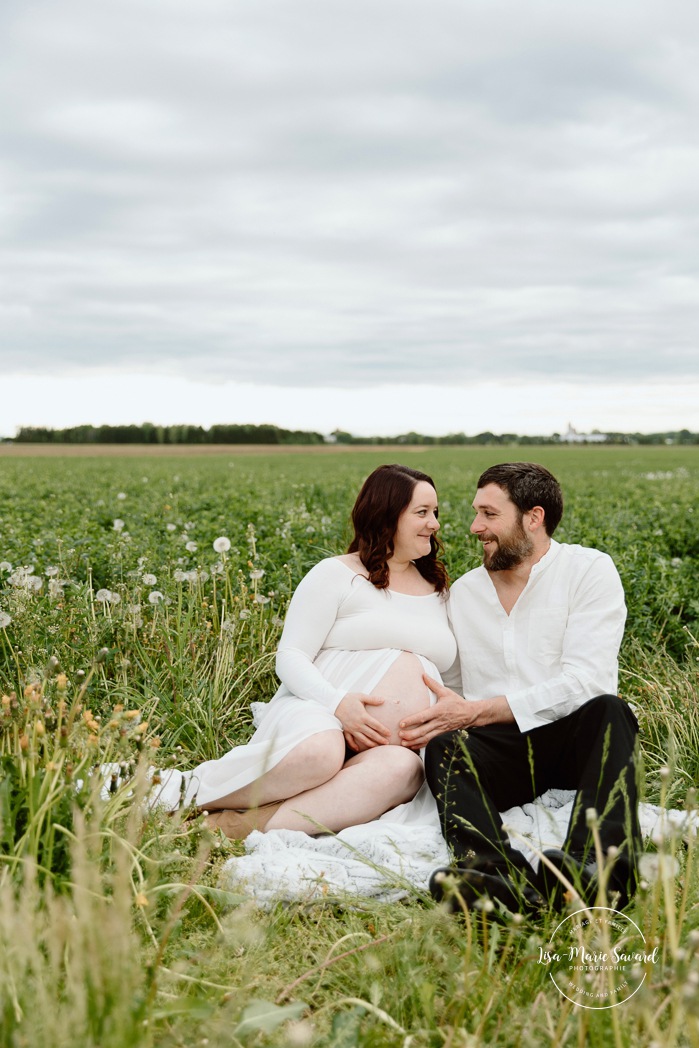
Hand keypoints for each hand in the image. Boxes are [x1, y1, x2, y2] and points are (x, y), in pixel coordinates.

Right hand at [335, 692, 391, 751]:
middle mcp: (358, 724)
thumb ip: (373, 699)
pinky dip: (353, 745)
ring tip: (376, 747)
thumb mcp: (361, 696)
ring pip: (362, 739)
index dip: (383, 730)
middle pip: (371, 734)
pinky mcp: (346, 730)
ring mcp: (352, 728)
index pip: (376, 725)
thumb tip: (383, 700)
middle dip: (380, 739)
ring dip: (370, 744)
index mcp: (363, 716)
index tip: (389, 734)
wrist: (334, 702)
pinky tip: (358, 749)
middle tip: (387, 743)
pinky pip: (350, 740)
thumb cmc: (348, 698)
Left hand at [398, 676, 514, 748]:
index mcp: (438, 711)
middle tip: (400, 735)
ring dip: (415, 741)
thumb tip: (423, 674)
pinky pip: (430, 741)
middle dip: (411, 734)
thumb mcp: (445, 692)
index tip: (402, 723)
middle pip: (423, 730)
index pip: (423, 717)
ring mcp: (440, 729)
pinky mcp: (442, 734)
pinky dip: (421, 744)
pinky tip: (413, 746)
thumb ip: (433, 684)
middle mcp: (438, 722)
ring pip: (426, 738)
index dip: (412, 721)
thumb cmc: (457, 702)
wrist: (470, 714)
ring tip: (404, 743)